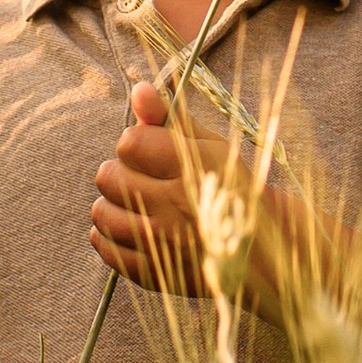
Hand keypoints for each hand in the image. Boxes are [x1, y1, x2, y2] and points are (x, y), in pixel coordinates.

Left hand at [91, 80, 236, 293]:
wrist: (259, 251)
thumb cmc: (231, 189)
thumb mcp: (209, 147)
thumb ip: (170, 117)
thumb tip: (139, 88)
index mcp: (192, 168)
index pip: (130, 143)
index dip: (135, 142)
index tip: (149, 151)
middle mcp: (175, 206)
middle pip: (109, 177)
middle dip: (119, 172)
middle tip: (139, 177)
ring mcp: (163, 244)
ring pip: (102, 214)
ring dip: (110, 204)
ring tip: (132, 202)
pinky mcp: (154, 273)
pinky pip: (106, 250)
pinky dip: (107, 236)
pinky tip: (126, 227)